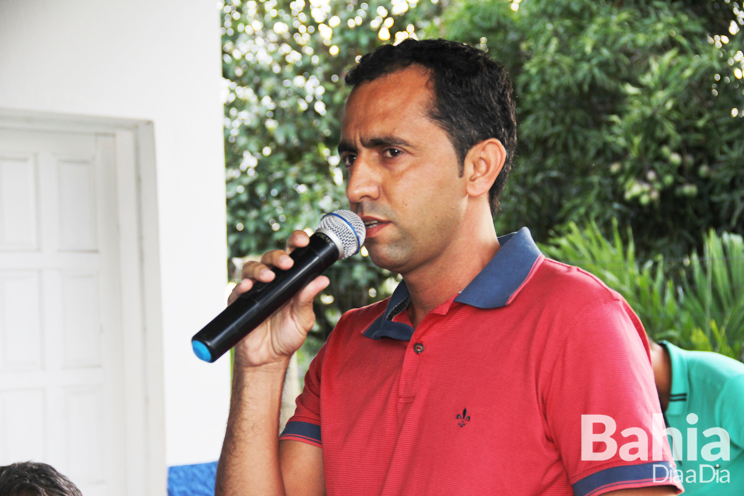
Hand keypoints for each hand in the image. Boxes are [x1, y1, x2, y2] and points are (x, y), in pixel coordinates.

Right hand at [227, 230, 329, 367]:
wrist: (269, 359)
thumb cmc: (287, 336)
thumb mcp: (303, 318)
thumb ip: (308, 298)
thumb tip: (323, 279)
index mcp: (290, 280)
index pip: (292, 254)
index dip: (295, 243)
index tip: (303, 241)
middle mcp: (272, 281)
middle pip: (271, 258)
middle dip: (278, 256)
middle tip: (287, 263)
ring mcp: (255, 291)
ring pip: (252, 268)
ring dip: (260, 269)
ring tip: (268, 277)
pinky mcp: (240, 303)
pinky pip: (237, 290)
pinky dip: (242, 286)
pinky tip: (248, 287)